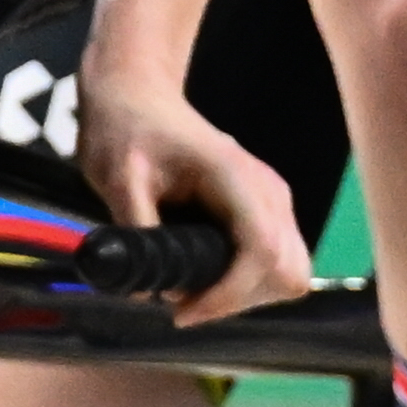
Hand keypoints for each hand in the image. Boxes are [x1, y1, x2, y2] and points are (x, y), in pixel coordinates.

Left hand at [72, 59, 310, 324]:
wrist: (138, 96)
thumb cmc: (127, 129)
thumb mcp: (116, 177)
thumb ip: (134, 232)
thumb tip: (146, 292)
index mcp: (234, 176)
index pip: (262, 252)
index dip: (228, 294)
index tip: (179, 310)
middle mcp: (267, 190)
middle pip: (287, 273)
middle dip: (237, 300)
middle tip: (183, 302)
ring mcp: (273, 200)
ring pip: (291, 274)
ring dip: (245, 297)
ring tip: (190, 291)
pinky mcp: (266, 211)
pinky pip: (279, 264)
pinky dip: (248, 285)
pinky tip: (204, 278)